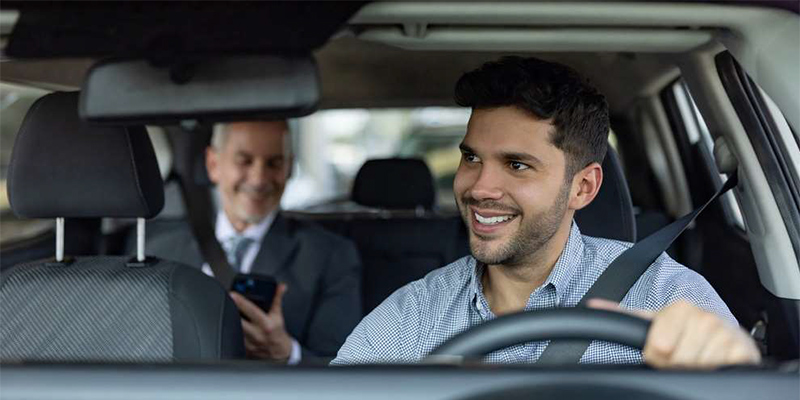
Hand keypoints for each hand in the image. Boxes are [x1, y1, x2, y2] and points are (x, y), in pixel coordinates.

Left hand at [230, 283, 293, 361]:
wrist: (279, 352)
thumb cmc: (278, 333)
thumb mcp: (278, 315)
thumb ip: (277, 299)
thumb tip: (281, 287)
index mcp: (266, 324)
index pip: (251, 310)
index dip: (241, 301)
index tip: (232, 294)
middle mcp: (257, 334)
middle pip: (238, 320)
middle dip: (231, 309)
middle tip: (226, 300)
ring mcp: (249, 342)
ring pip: (234, 329)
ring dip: (230, 319)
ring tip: (228, 311)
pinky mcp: (243, 349)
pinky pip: (234, 338)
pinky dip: (232, 330)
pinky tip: (231, 325)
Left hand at [588, 299, 760, 368]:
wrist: (722, 336)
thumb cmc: (683, 331)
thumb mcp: (654, 322)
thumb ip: (623, 316)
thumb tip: (590, 305)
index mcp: (679, 308)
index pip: (658, 346)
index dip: (656, 356)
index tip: (660, 351)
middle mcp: (704, 316)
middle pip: (678, 360)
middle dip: (676, 364)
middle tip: (680, 356)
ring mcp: (725, 332)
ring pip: (698, 366)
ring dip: (695, 368)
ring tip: (696, 358)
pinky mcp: (743, 349)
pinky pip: (722, 369)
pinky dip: (716, 371)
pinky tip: (713, 361)